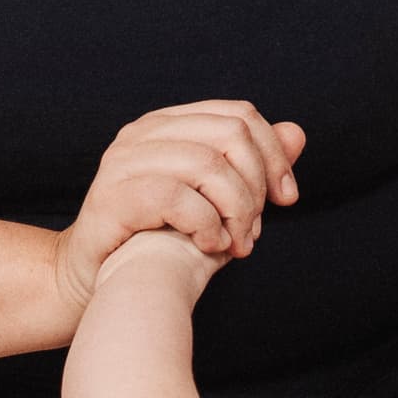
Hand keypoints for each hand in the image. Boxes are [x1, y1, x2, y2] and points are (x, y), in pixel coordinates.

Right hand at [53, 101, 305, 311]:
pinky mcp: (112, 196)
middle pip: (230, 135)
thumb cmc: (160, 240)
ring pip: (208, 165)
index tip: (286, 199)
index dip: (274, 154)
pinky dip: (207, 226)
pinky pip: (178, 198)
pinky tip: (209, 247)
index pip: (239, 115)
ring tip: (236, 245)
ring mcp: (123, 161)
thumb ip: (254, 167)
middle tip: (253, 230)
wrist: (99, 283)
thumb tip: (297, 133)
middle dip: (256, 186)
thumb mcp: (218, 201)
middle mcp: (143, 132)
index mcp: (168, 123)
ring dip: (236, 212)